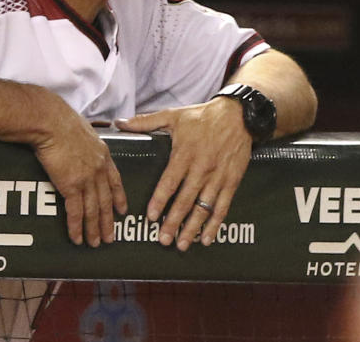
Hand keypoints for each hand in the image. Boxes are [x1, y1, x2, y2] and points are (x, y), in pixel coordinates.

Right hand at [31, 107, 126, 246]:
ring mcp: (86, 178)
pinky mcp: (71, 185)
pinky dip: (77, 227)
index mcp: (103, 154)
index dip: (119, 198)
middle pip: (106, 200)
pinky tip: (77, 238)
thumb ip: (84, 140)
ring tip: (95, 244)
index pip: (115, 181)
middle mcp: (98, 169)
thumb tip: (78, 140)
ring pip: (93, 210)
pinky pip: (76, 212)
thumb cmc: (60, 119)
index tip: (122, 210)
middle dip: (108, 222)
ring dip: (94, 229)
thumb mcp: (81, 128)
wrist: (49, 121)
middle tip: (110, 238)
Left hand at [116, 99, 250, 250]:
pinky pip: (222, 206)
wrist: (239, 116)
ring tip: (182, 244)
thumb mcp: (173, 115)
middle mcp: (201, 168)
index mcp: (184, 154)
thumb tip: (120, 123)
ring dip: (193, 228)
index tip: (151, 217)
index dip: (160, 200)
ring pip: (203, 207)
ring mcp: (217, 177)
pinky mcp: (231, 181)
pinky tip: (206, 238)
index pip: (170, 182)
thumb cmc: (202, 116)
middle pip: (186, 200)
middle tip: (164, 240)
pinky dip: (215, 224)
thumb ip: (145, 122)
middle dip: (174, 222)